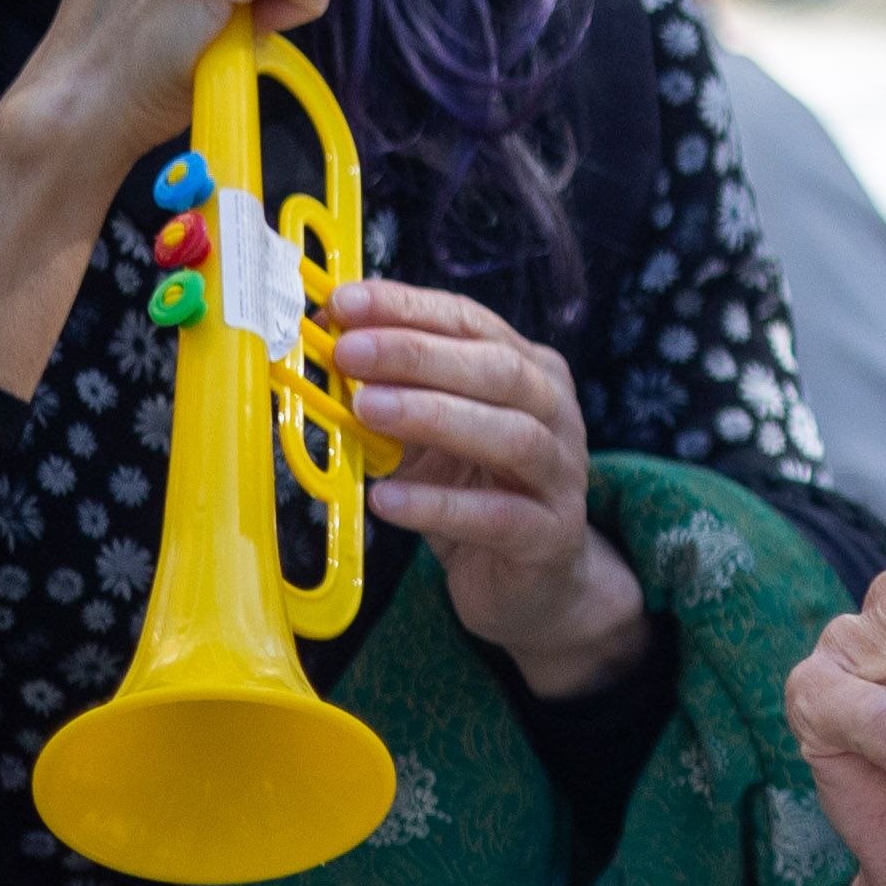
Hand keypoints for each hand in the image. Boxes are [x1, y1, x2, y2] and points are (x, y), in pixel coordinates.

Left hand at [327, 280, 643, 694]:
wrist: (536, 583)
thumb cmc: (476, 493)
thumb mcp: (434, 437)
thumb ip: (395, 395)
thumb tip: (323, 352)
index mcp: (531, 372)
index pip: (472, 323)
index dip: (408, 309)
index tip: (344, 303)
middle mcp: (558, 414)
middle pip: (498, 370)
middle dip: (418, 354)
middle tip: (349, 352)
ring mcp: (562, 475)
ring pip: (510, 435)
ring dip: (433, 416)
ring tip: (367, 411)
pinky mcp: (551, 536)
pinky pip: (496, 516)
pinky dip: (438, 505)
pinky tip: (386, 499)